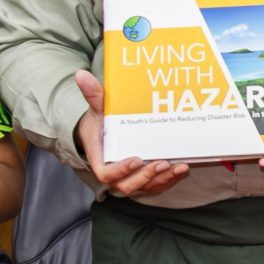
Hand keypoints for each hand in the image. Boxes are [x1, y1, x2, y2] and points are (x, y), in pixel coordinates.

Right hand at [73, 70, 189, 198]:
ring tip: (178, 167)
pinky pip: (157, 186)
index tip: (136, 159)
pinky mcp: (144, 181)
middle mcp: (115, 174)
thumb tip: (81, 74)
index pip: (106, 174)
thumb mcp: (97, 109)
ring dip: (163, 180)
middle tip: (162, 163)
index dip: (121, 171)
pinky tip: (183, 169)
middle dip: (146, 177)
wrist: (106, 135)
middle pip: (128, 186)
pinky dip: (170, 180)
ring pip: (146, 188)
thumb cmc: (100, 123)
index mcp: (100, 160)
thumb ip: (93, 95)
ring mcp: (130, 180)